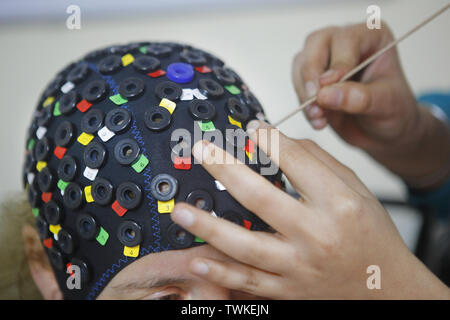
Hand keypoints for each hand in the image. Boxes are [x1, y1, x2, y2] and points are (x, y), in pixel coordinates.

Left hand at [170, 120, 449, 298]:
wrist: (385, 286)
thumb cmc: (371, 234)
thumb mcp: (358, 191)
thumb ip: (320, 163)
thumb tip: (280, 140)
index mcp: (338, 204)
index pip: (296, 161)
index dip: (270, 139)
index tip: (252, 127)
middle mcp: (316, 235)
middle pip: (260, 198)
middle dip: (226, 170)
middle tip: (202, 150)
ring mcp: (298, 267)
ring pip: (244, 246)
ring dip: (208, 226)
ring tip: (181, 209)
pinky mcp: (287, 290)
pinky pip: (248, 282)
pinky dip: (220, 272)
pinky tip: (196, 261)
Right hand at [292, 22, 449, 187]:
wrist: (384, 132)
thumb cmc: (394, 112)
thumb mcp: (386, 105)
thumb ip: (359, 98)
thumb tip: (325, 95)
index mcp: (371, 37)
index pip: (345, 40)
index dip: (336, 63)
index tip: (329, 87)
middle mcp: (345, 42)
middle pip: (316, 44)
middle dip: (311, 75)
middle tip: (314, 101)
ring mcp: (325, 59)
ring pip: (301, 63)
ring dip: (304, 92)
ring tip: (319, 117)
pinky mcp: (312, 79)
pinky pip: (298, 86)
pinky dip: (304, 105)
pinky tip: (319, 121)